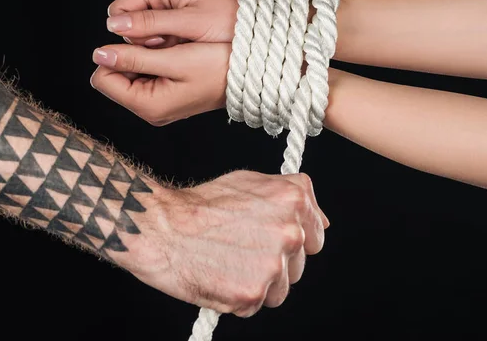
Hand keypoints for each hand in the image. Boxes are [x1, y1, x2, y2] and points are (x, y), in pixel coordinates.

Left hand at [91, 41, 229, 124]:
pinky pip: (148, 74)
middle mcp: (151, 110)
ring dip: (145, 55)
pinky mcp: (169, 97)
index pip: (103, 78)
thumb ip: (134, 57)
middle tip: (163, 44)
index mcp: (149, 105)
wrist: (250, 75)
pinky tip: (177, 52)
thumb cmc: (219, 66)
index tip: (145, 43)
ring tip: (173, 48)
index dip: (116, 55)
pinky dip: (156, 59)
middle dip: (132, 55)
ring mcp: (160, 105)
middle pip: (116, 77)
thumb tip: (98, 54)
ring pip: (132, 73)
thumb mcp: (175, 59)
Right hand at [105, 0, 237, 47]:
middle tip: (170, 43)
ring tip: (181, 45)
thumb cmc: (229, 19)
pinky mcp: (178, 20)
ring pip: (144, 31)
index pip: (121, 8)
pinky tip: (184, 48)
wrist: (257, 24)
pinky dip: (167, 45)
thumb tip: (113, 25)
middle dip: (144, 37)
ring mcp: (170, 7)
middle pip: (130, 20)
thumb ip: (153, 23)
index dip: (129, 29)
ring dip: (157, 44)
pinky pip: (159, 36)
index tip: (154, 41)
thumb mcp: (190, 23)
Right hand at [130, 170, 328, 315]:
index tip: (275, 237)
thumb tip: (323, 222)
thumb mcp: (252, 182)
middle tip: (241, 247)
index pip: (317, 231)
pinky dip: (239, 296)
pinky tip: (220, 274)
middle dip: (277, 260)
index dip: (297, 237)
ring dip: (260, 282)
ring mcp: (273, 265)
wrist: (163, 227)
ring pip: (281, 288)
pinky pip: (256, 303)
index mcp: (293, 200)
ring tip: (229, 260)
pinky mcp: (253, 294)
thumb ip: (290, 198)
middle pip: (299, 262)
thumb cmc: (202, 204)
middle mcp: (290, 232)